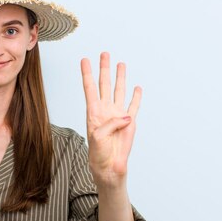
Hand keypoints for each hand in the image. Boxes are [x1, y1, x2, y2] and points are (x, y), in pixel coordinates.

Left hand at [81, 52, 141, 184]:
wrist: (109, 166)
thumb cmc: (98, 153)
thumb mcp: (99, 136)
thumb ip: (111, 123)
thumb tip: (126, 116)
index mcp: (93, 112)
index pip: (90, 88)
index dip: (87, 73)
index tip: (84, 60)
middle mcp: (105, 110)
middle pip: (105, 84)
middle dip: (104, 69)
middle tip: (104, 54)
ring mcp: (117, 115)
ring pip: (119, 90)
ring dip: (120, 77)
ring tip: (120, 64)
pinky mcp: (129, 122)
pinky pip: (133, 106)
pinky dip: (136, 97)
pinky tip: (137, 87)